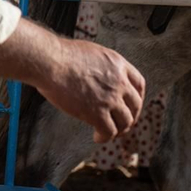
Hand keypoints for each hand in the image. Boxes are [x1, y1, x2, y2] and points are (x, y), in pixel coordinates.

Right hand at [0, 19, 145, 142]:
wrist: (51, 62)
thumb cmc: (60, 55)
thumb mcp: (91, 53)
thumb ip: (101, 66)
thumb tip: (97, 76)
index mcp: (118, 64)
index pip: (139, 84)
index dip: (137, 97)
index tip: (131, 105)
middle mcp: (119, 82)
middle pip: (135, 105)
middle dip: (130, 116)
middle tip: (122, 123)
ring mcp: (110, 99)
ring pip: (125, 122)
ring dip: (119, 130)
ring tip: (107, 132)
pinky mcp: (98, 113)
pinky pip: (109, 132)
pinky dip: (104, 137)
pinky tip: (97, 137)